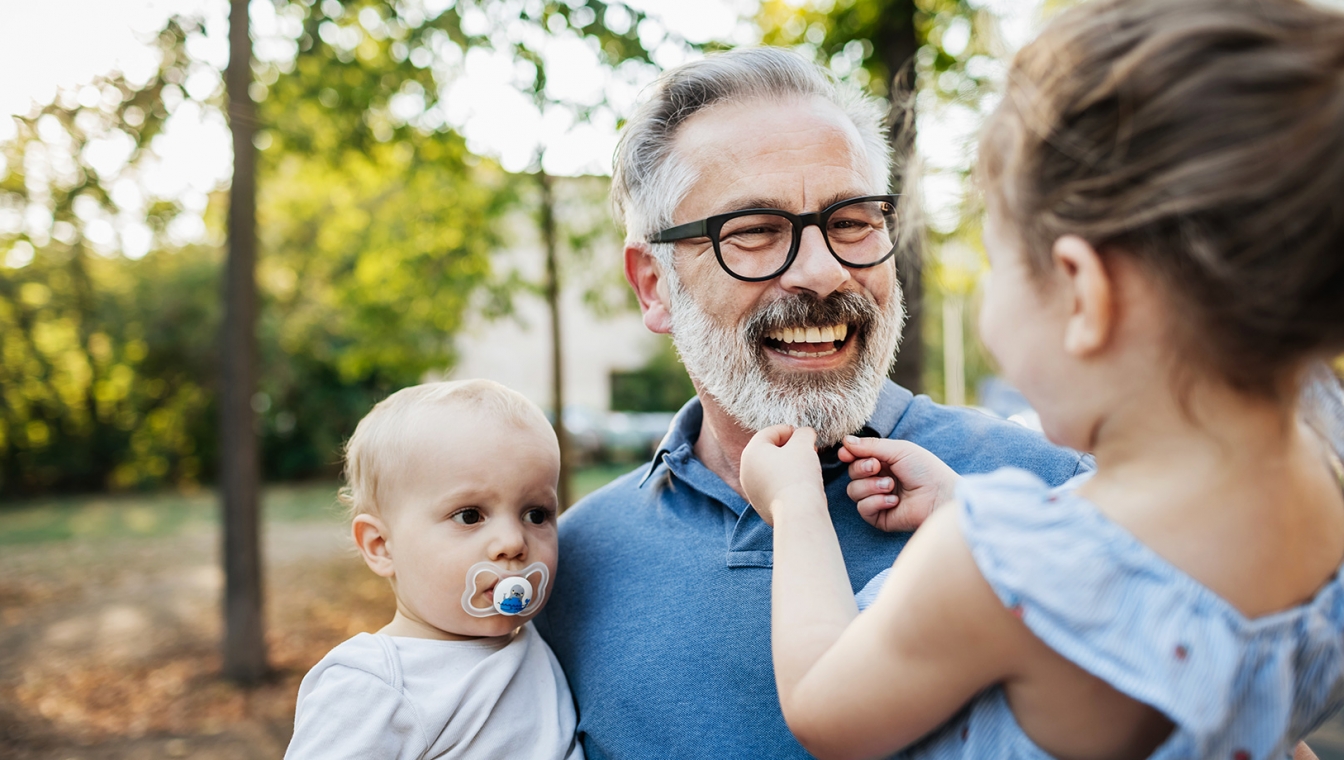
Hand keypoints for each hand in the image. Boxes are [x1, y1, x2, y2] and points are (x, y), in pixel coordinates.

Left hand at [740, 425, 823, 525]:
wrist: (797, 514)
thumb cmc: (798, 475)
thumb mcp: (804, 444)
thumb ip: (803, 434)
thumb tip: (804, 434)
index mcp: (751, 452)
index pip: (770, 432)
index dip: (790, 430)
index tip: (806, 436)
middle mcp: (745, 471)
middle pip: (769, 451)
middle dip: (790, 448)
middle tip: (809, 450)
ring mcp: (751, 490)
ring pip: (771, 470)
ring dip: (788, 465)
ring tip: (807, 467)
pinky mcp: (761, 506)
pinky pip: (773, 487)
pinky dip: (785, 482)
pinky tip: (800, 485)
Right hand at [840, 436, 959, 531]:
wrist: (939, 495)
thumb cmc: (925, 470)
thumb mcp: (899, 450)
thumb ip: (870, 446)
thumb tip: (845, 441)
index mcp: (883, 463)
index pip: (856, 458)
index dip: (848, 455)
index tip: (845, 453)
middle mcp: (878, 480)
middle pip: (851, 473)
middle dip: (861, 468)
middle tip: (877, 467)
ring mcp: (878, 500)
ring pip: (853, 491)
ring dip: (870, 486)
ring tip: (891, 486)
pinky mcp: (880, 517)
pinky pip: (863, 508)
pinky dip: (876, 502)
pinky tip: (894, 501)